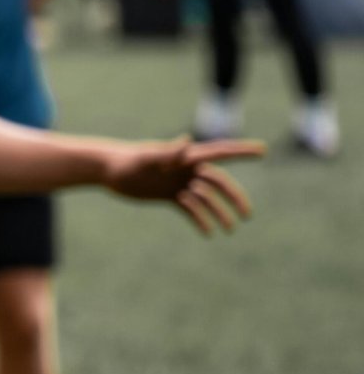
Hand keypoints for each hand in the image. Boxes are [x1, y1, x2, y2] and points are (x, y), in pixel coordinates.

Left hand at [101, 136, 263, 233]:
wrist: (110, 171)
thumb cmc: (128, 161)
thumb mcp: (147, 158)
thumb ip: (168, 152)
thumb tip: (187, 140)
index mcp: (187, 157)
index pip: (220, 152)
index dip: (242, 151)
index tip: (263, 150)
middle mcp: (187, 169)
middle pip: (219, 182)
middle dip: (235, 197)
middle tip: (247, 214)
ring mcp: (180, 183)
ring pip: (207, 199)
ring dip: (219, 213)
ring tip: (229, 229)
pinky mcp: (170, 196)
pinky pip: (191, 210)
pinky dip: (200, 220)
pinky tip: (208, 233)